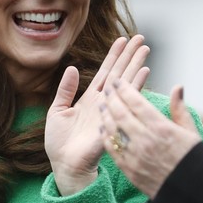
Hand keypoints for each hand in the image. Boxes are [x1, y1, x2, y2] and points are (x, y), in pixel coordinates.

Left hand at [45, 35, 149, 195]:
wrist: (65, 164)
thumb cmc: (60, 142)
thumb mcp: (57, 110)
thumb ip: (65, 90)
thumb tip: (71, 68)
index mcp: (90, 98)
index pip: (105, 72)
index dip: (113, 56)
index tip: (122, 39)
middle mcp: (103, 102)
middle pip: (119, 73)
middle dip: (130, 55)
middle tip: (141, 38)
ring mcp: (110, 110)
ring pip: (125, 82)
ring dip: (136, 65)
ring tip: (145, 49)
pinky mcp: (113, 119)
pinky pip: (126, 100)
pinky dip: (136, 85)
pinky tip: (144, 72)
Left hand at [100, 81, 200, 197]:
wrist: (190, 192)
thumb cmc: (193, 160)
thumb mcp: (191, 133)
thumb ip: (180, 109)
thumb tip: (177, 87)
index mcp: (162, 128)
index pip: (137, 103)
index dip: (124, 89)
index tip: (118, 81)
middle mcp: (146, 140)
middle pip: (121, 113)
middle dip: (112, 98)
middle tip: (107, 89)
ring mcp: (135, 156)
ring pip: (113, 130)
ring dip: (106, 115)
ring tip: (103, 106)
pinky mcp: (129, 170)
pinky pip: (112, 150)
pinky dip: (106, 137)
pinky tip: (104, 128)